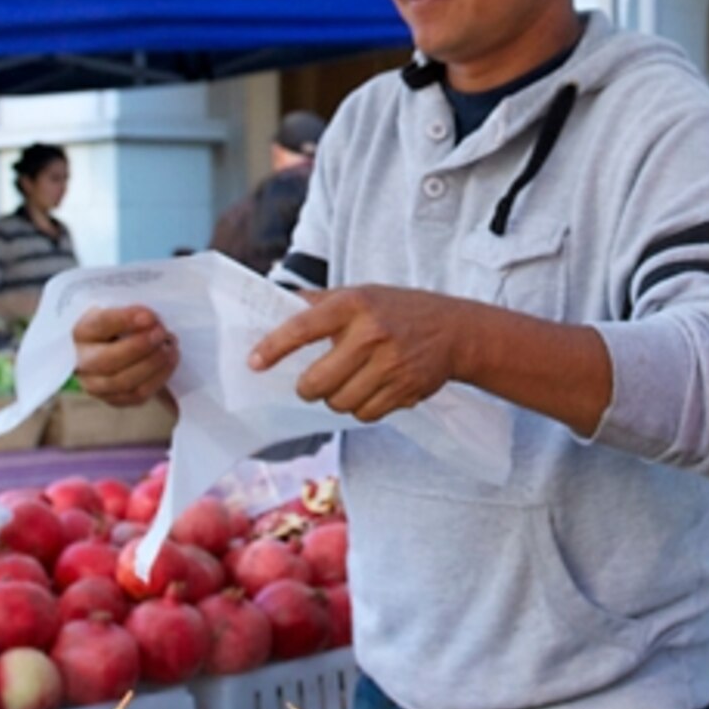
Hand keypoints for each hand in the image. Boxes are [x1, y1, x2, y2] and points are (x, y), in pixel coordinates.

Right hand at [71, 306, 178, 406]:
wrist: (113, 349)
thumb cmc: (119, 327)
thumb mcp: (120, 313)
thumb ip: (133, 314)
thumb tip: (153, 321)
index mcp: (83, 332)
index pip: (101, 325)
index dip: (125, 320)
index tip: (149, 317)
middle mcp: (83, 362)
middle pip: (109, 359)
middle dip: (140, 346)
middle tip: (162, 333)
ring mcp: (95, 385)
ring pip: (123, 381)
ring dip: (152, 364)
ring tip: (170, 348)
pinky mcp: (113, 400)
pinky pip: (136, 395)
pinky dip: (158, 379)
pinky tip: (170, 362)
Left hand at [252, 287, 470, 423]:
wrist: (454, 330)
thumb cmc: (397, 310)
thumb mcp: (360, 293)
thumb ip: (318, 302)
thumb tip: (273, 303)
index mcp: (354, 304)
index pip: (302, 328)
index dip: (273, 348)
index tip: (254, 362)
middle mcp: (371, 333)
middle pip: (317, 381)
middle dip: (307, 388)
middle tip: (309, 384)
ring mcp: (391, 364)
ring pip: (340, 402)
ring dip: (336, 399)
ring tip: (346, 383)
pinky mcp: (405, 389)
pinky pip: (364, 414)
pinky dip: (360, 408)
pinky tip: (369, 390)